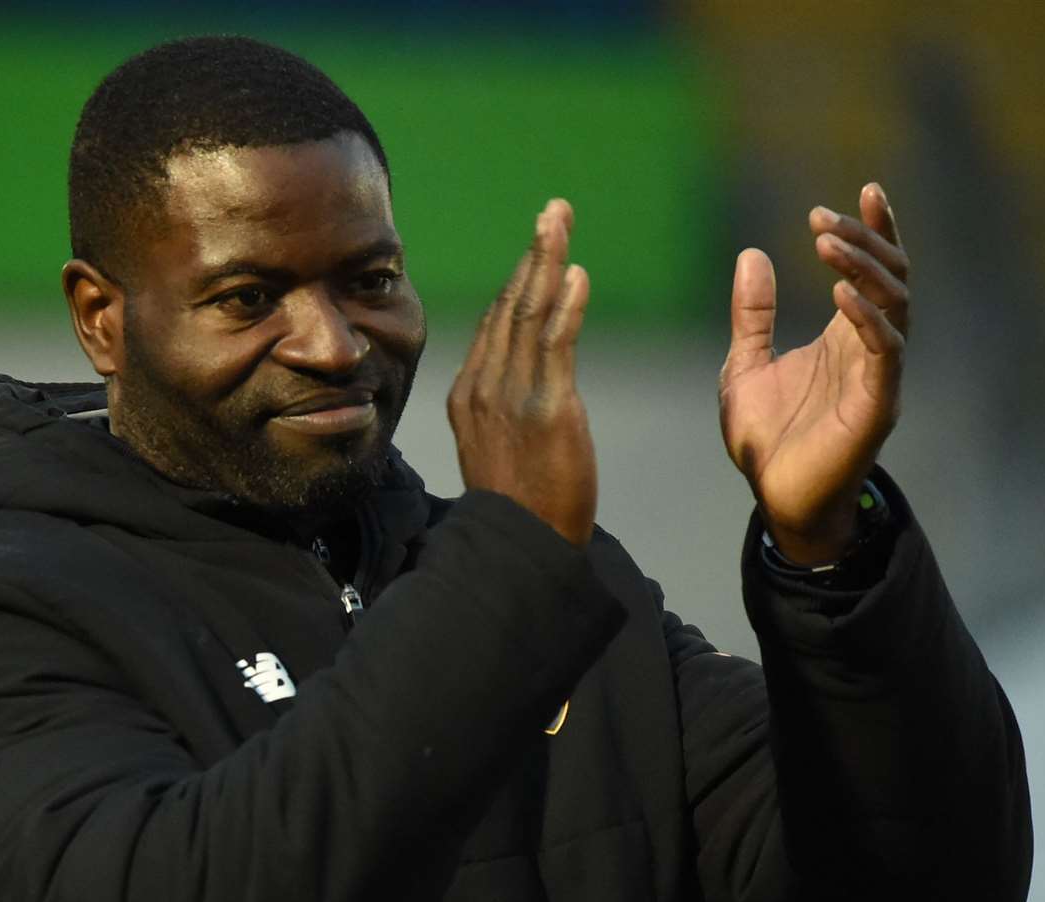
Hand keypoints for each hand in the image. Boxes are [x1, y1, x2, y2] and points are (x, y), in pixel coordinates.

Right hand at [449, 199, 596, 546]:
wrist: (520, 547)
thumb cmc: (518, 507)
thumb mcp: (495, 450)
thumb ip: (500, 409)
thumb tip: (516, 383)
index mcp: (468, 396)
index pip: (495, 325)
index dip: (519, 282)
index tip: (539, 251)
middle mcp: (484, 387)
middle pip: (510, 306)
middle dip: (534, 254)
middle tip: (554, 212)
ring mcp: (512, 396)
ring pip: (529, 314)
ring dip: (547, 260)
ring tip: (561, 220)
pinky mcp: (547, 408)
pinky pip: (554, 344)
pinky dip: (565, 305)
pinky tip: (576, 273)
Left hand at [719, 183, 909, 564]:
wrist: (774, 498)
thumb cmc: (767, 439)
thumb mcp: (744, 365)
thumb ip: (752, 315)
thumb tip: (751, 255)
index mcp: (844, 337)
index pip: (873, 272)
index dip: (875, 230)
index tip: (865, 189)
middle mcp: (870, 349)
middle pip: (889, 278)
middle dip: (862, 241)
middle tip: (823, 218)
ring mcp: (878, 375)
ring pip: (893, 306)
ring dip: (862, 269)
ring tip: (827, 242)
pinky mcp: (876, 405)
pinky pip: (884, 352)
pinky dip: (866, 319)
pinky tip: (841, 293)